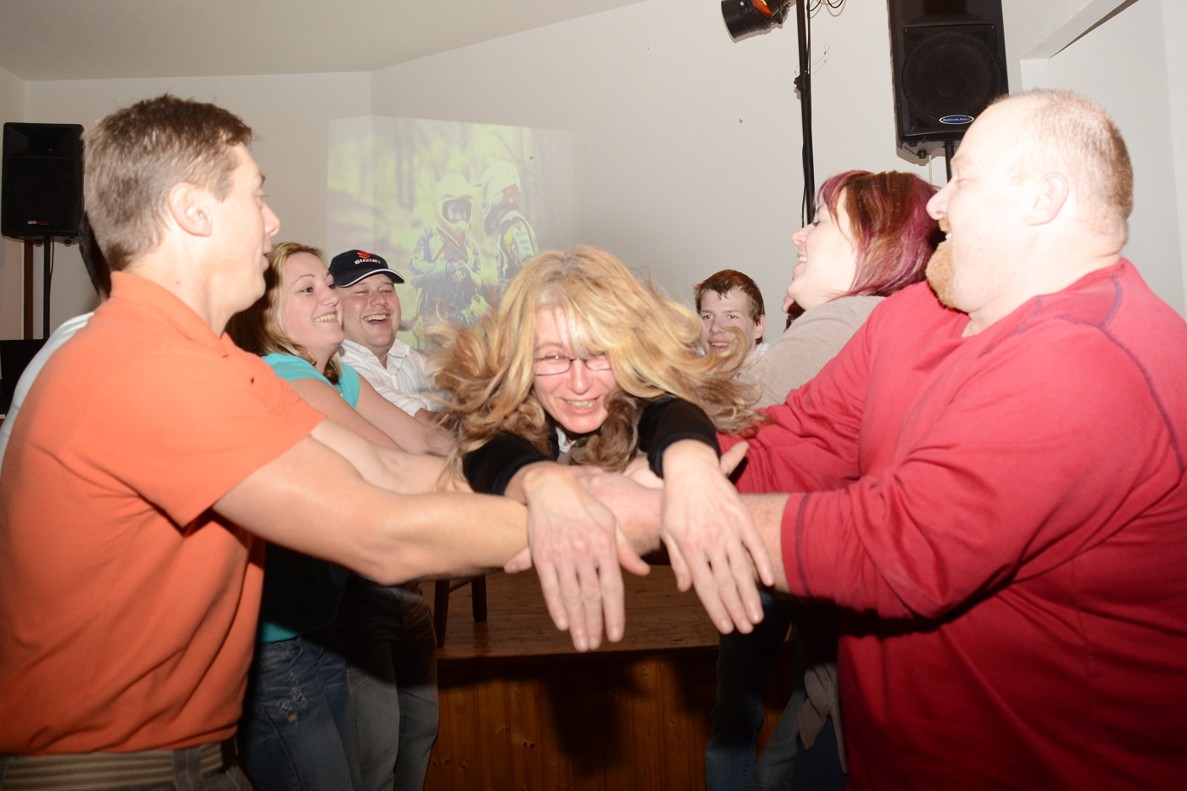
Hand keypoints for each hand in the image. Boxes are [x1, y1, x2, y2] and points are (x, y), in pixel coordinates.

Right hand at [502, 463, 647, 651]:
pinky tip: (561, 623)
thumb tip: (643, 573)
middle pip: (591, 596)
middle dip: (594, 624)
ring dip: (576, 622)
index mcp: (604, 545)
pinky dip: (555, 606)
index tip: (616, 635)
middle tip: (595, 646)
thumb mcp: (610, 523)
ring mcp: (562, 553)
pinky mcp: (542, 554)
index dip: (614, 613)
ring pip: (571, 595)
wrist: (550, 486)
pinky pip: (549, 585)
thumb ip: (625, 550)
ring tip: (581, 642)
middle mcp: (584, 551)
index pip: (612, 587)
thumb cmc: (585, 506)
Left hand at [658, 440, 772, 634]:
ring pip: (742, 568)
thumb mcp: (668, 530)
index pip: (705, 586)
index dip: (716, 609)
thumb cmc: (674, 501)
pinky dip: (762, 563)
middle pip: (726, 582)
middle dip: (737, 609)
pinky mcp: (741, 517)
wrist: (689, 466)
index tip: (726, 627)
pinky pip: (754, 544)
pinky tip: (769, 581)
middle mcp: (710, 540)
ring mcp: (728, 529)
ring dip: (751, 594)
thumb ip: (678, 560)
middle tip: (747, 629)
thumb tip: (685, 588)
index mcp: (690, 546)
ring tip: (757, 615)